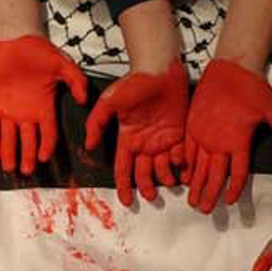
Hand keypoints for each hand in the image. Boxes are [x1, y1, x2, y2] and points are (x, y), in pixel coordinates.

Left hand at [0, 35, 87, 174]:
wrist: (15, 38)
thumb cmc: (40, 50)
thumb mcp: (62, 64)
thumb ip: (76, 81)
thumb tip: (84, 100)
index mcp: (44, 107)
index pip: (48, 133)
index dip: (46, 146)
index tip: (44, 158)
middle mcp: (26, 113)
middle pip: (28, 142)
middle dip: (27, 157)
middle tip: (26, 171)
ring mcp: (8, 110)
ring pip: (8, 138)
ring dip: (8, 153)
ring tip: (9, 168)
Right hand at [85, 59, 186, 205]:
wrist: (160, 69)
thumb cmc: (134, 82)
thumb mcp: (109, 102)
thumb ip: (96, 123)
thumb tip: (89, 145)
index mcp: (127, 139)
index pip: (123, 169)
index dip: (124, 186)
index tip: (126, 201)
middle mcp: (144, 143)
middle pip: (143, 173)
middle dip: (146, 187)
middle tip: (151, 196)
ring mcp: (162, 140)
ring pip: (163, 168)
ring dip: (165, 178)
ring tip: (169, 181)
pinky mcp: (179, 134)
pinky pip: (181, 156)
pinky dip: (182, 165)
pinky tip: (183, 168)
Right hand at [184, 59, 271, 213]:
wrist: (231, 67)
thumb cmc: (254, 89)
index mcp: (238, 141)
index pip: (235, 174)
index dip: (233, 190)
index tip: (230, 201)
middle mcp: (218, 142)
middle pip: (213, 176)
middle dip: (209, 195)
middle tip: (205, 211)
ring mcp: (202, 134)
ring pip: (198, 167)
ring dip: (195, 185)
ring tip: (192, 201)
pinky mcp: (192, 126)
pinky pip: (188, 151)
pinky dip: (187, 165)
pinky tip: (186, 175)